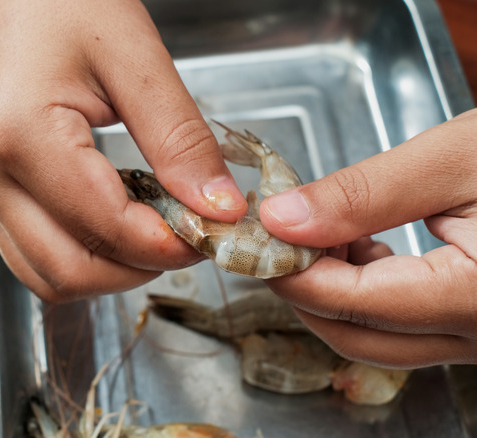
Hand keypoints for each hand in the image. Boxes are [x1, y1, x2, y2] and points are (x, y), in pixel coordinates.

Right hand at [0, 0, 246, 301]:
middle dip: (139, 269)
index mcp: (20, 135)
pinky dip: (81, 256)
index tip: (213, 231)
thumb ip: (180, 140)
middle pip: (69, 272)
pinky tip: (117, 226)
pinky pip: (33, 254)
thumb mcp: (138, 60)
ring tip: (154, 234)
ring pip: (47, 276)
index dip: (168, 244)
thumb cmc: (68, 3)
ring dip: (108, 271)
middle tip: (188, 239)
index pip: (104, 227)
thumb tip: (217, 209)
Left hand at [260, 109, 476, 367]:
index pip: (349, 305)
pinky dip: (367, 293)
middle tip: (279, 233)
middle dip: (303, 288)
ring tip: (323, 231)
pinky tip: (360, 247)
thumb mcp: (457, 159)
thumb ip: (363, 194)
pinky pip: (406, 327)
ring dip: (333, 292)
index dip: (289, 270)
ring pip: (377, 339)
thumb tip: (281, 219)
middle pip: (355, 336)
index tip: (257, 235)